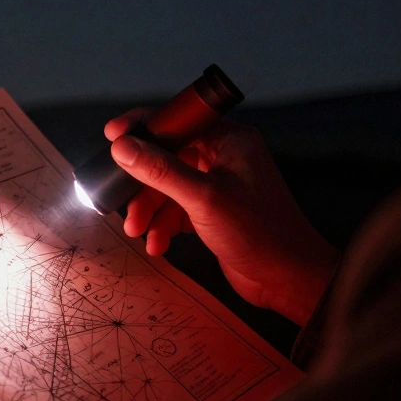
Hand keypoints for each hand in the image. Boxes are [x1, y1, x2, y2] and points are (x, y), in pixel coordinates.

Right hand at [104, 111, 337, 324]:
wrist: (288, 280)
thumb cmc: (260, 234)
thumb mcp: (203, 199)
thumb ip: (161, 170)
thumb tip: (123, 146)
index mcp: (229, 139)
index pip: (177, 119)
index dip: (144, 127)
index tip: (113, 136)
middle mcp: (224, 156)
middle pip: (167, 157)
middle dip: (143, 185)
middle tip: (127, 207)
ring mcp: (218, 184)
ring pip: (168, 186)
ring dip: (151, 210)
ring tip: (140, 232)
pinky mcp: (213, 210)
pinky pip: (177, 208)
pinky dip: (164, 224)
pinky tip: (159, 243)